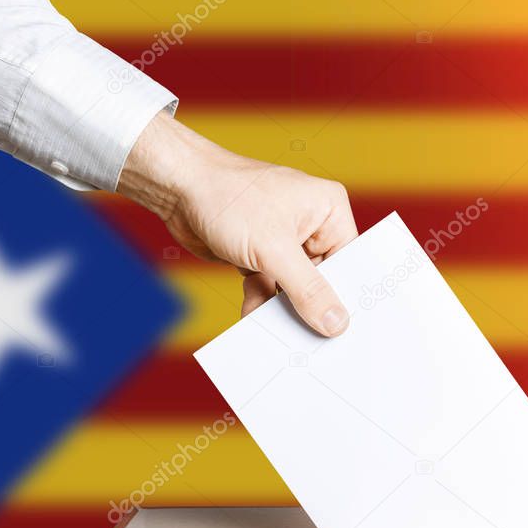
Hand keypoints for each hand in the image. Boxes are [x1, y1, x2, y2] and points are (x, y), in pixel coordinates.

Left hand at [117, 110, 356, 336]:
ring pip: (292, 287)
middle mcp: (310, 223)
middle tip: (309, 339)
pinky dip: (259, 301)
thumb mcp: (275, 250)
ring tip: (274, 330)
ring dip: (280, 308)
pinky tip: (251, 314)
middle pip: (321, 278)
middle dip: (309, 305)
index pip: (349, 261)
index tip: (344, 329)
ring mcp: (283, 239)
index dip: (346, 294)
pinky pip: (269, 286)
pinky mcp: (259, 252)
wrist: (177, 188)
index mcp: (328, 209)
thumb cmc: (229, 198)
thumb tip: (336, 322)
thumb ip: (308, 289)